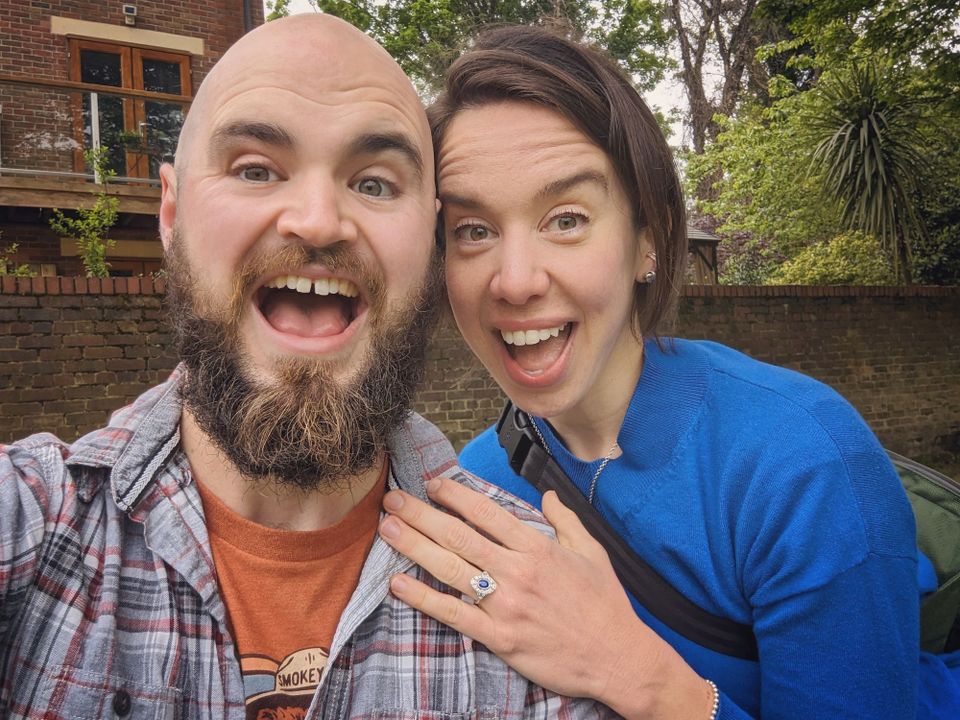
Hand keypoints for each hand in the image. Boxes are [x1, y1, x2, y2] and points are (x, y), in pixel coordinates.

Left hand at [379, 477, 710, 716]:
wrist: (618, 657)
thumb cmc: (605, 605)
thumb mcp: (592, 552)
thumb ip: (565, 520)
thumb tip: (547, 495)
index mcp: (538, 548)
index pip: (487, 513)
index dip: (456, 495)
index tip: (432, 484)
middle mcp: (518, 572)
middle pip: (459, 536)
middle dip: (421, 514)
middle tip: (393, 499)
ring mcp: (506, 606)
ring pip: (450, 569)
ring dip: (414, 547)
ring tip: (387, 528)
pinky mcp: (500, 638)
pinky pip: (454, 614)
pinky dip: (424, 599)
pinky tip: (398, 584)